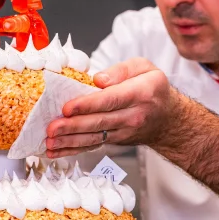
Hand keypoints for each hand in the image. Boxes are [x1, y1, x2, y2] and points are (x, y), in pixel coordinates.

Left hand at [44, 58, 176, 158]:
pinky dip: (73, 150)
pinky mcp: (115, 141)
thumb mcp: (145, 68)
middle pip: (98, 122)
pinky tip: (56, 151)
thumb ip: (121, 70)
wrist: (169, 119)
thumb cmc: (153, 89)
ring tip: (50, 141)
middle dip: (72, 126)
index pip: (110, 100)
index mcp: (140, 94)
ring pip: (94, 137)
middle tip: (52, 128)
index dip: (87, 105)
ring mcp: (123, 132)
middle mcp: (132, 116)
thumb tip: (98, 79)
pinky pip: (92, 146)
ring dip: (69, 141)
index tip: (68, 108)